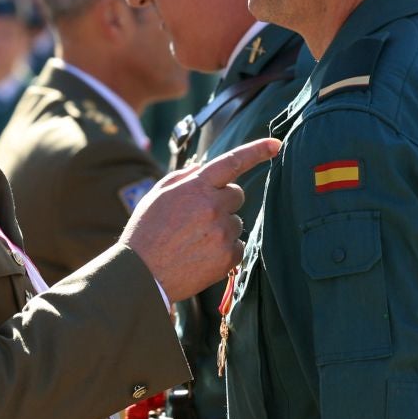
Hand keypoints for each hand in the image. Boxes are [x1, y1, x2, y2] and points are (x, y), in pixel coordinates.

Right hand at [122, 138, 280, 302]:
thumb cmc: (146, 232)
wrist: (142, 274)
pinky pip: (238, 246)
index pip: (232, 162)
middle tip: (198, 218)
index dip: (257, 151)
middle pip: (237, 195)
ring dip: (221, 228)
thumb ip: (185, 177)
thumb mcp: (158, 194)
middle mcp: (214, 206)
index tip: (275, 144)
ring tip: (193, 241)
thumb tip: (205, 168)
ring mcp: (223, 232)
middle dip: (222, 202)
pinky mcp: (229, 256)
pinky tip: (201, 256)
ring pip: (236, 222)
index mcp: (196, 187)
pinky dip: (224, 250)